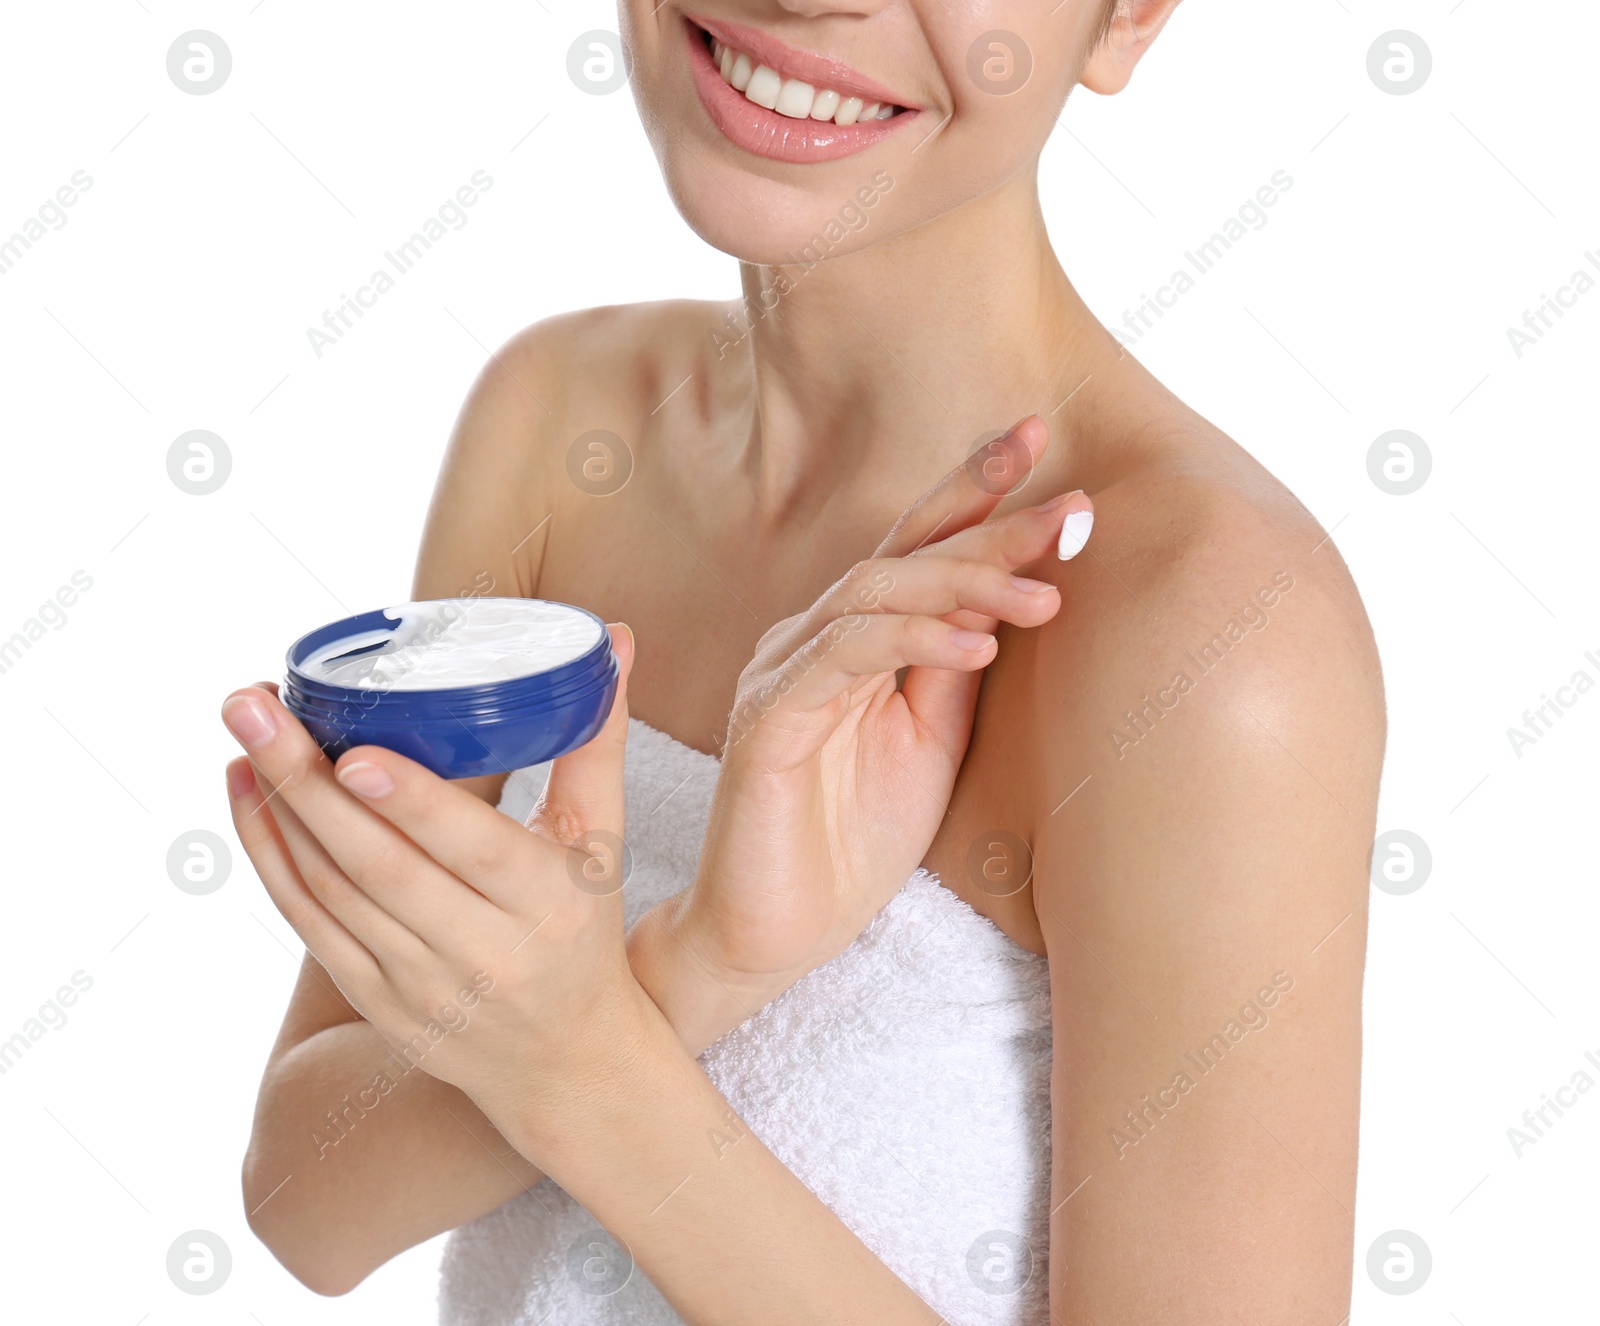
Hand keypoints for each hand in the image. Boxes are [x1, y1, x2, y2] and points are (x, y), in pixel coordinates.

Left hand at [222, 624, 653, 1135]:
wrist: (567, 1063)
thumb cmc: (585, 930)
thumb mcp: (603, 842)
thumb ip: (596, 741)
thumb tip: (614, 639)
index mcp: (546, 902)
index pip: (471, 850)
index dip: (410, 803)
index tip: (353, 752)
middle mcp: (483, 951)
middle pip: (378, 866)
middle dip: (304, 781)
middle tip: (252, 703)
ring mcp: (420, 984)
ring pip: (331, 893)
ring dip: (276, 812)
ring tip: (242, 732)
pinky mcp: (375, 1002)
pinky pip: (309, 927)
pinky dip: (271, 860)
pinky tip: (246, 797)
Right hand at [630, 416, 1092, 1048]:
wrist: (780, 931)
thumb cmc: (853, 840)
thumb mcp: (932, 740)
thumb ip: (954, 664)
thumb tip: (1010, 589)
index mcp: (854, 637)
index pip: (918, 546)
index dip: (974, 489)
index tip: (1038, 437)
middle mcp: (813, 636)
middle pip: (906, 554)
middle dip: (993, 525)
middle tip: (1075, 510)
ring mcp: (784, 670)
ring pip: (876, 593)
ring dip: (967, 584)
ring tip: (1047, 595)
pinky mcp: (767, 716)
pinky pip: (845, 656)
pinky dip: (913, 642)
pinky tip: (977, 646)